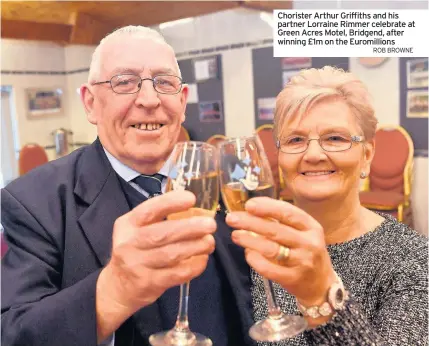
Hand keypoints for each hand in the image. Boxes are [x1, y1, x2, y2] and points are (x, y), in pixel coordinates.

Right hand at [96, 190, 215, 339]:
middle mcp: (129, 243)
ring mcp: (137, 265)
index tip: (191, 198)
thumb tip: (195, 210)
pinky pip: (176, 274)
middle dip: (190, 227)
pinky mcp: (148, 284)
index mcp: (128, 225)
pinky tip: (203, 259)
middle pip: (162, 234)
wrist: (118, 287)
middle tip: (210, 224)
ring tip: (210, 242)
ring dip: (195, 247)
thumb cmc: (135, 251)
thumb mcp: (136, 230)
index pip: (148, 210)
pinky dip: (194, 266)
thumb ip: (158, 219)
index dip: (170, 203)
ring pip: (171, 254)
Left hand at [225, 197, 336, 307]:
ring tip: (235, 235)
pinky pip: (269, 269)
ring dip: (249, 241)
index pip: (288, 213)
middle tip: (232, 219)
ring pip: (271, 249)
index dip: (267, 207)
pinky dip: (255, 260)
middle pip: (276, 230)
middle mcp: (309, 243)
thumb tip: (250, 209)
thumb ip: (281, 221)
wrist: (321, 284)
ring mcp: (302, 262)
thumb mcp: (301, 233)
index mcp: (311, 227)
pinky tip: (247, 254)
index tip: (248, 205)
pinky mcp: (293, 279)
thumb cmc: (305, 251)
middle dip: (251, 223)